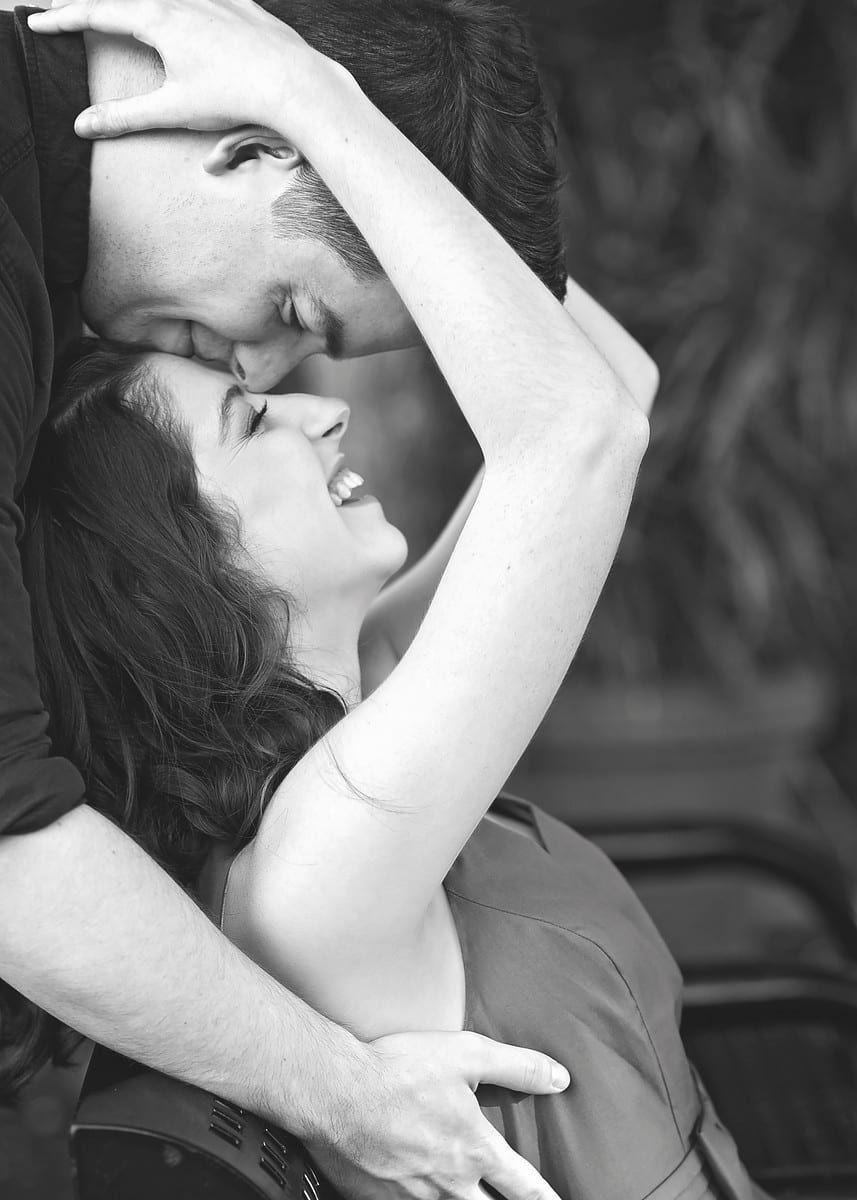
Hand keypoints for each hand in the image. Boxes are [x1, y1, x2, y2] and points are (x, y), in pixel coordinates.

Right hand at [27, 0, 330, 137]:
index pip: (97, 13)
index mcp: (158, 19)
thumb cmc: (236, 95)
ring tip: (122, 10)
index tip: (37, 22)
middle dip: (93, 4)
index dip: (64, 18)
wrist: (294, 83)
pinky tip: (186, 5)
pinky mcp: (242, 4)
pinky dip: (184, 0)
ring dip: (137, 2)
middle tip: (67, 10)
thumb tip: (83, 126)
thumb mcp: (173, 111)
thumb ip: (126, 116)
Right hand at [308, 1031, 568, 1199]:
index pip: (524, 1185)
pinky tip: (414, 1188)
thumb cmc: (401, 1070)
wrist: (336, 1092)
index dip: (545, 1198)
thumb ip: (517, 1067)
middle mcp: (450, 1183)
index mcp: (474, 1149)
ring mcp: (414, 1197)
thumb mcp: (467, 1054)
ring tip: (460, 1191)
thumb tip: (560, 1078)